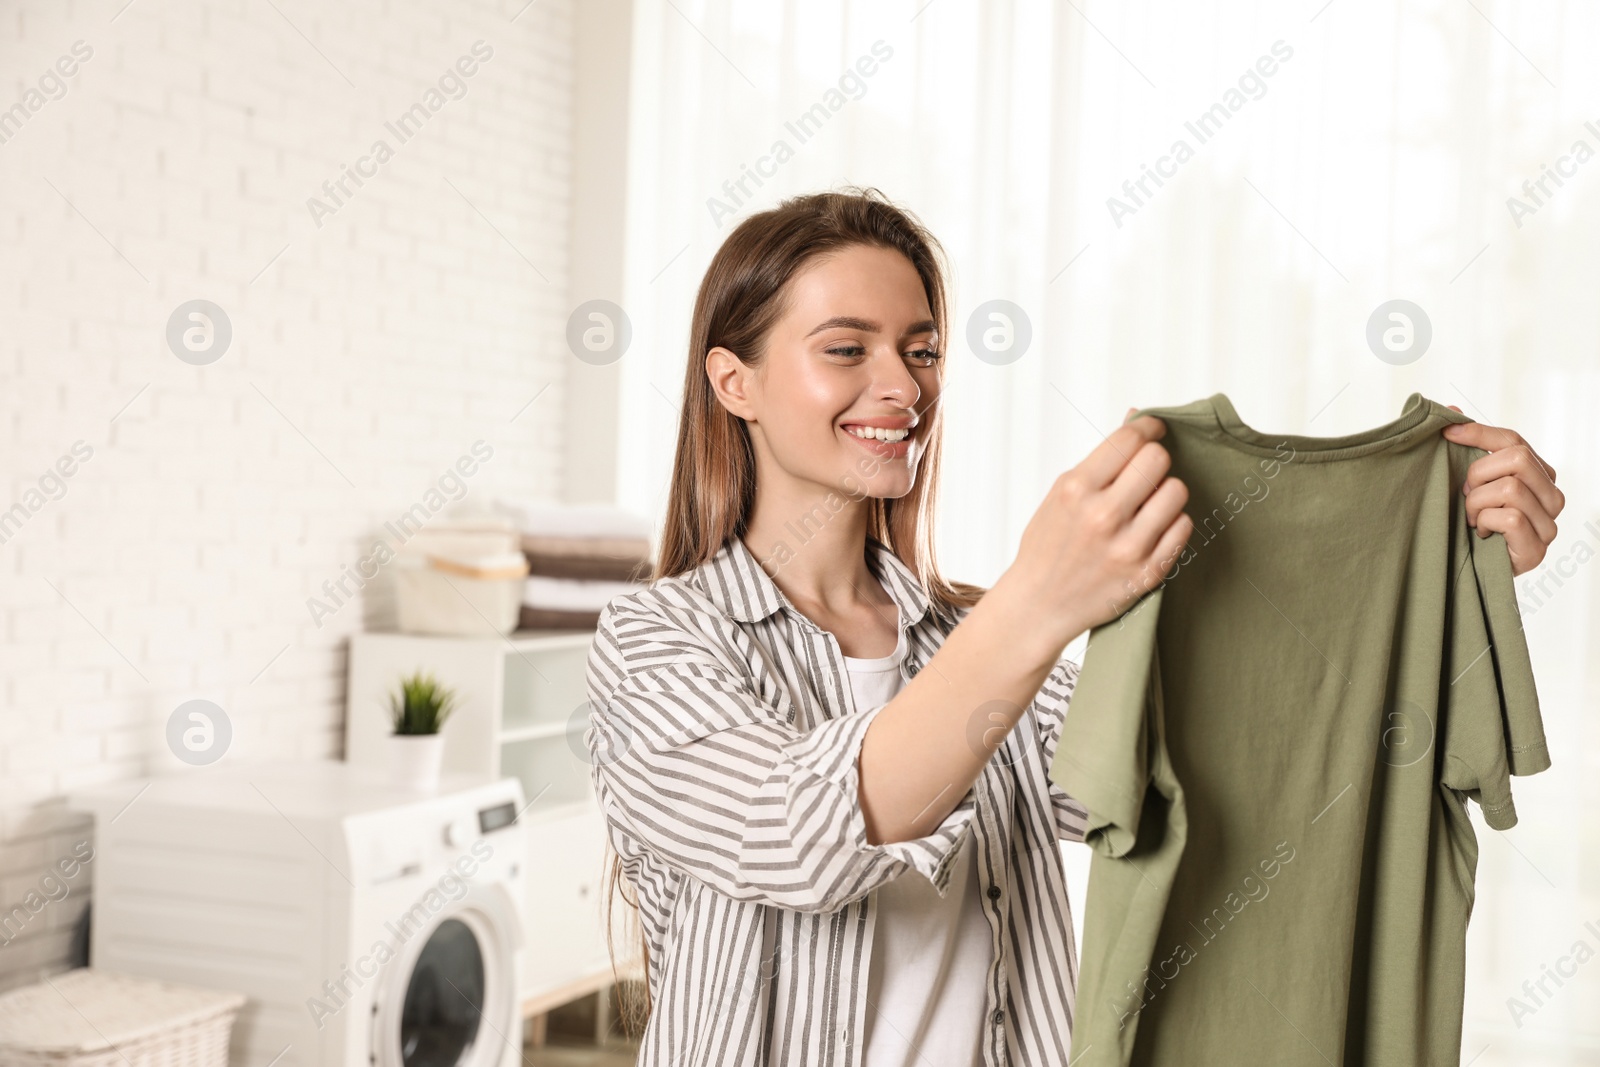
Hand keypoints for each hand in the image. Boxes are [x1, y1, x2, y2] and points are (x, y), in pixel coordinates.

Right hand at [1001, 406, 1191, 648]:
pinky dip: (1172, 523)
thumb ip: (1101, 459)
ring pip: (1176, 491)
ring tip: (1147, 505)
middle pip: (1157, 459)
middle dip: (1153, 461)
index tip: (1152, 432)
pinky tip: (1152, 529)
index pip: (1130, 439)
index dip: (1147, 428)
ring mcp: (1127, 547)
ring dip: (1165, 493)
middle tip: (1143, 474)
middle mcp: (1102, 517)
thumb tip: (1137, 415)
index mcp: (1076, 490)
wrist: (1039, 605)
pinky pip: (1183, 527)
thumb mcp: (1062, 493)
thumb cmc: (1049, 544)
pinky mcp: (1147, 572)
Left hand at [1442, 407, 1562, 574]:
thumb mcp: (1467, 482)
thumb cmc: (1468, 522)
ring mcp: (1549, 524)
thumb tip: (1449, 409)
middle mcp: (1552, 496)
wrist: (1467, 571)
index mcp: (1539, 475)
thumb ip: (1465, 448)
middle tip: (1466, 495)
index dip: (1478, 432)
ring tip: (1473, 518)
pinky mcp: (1537, 549)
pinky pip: (1509, 517)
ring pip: (1510, 488)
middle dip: (1478, 474)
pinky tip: (1482, 533)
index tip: (1446, 433)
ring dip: (1477, 503)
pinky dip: (1485, 522)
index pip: (1513, 440)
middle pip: (1517, 459)